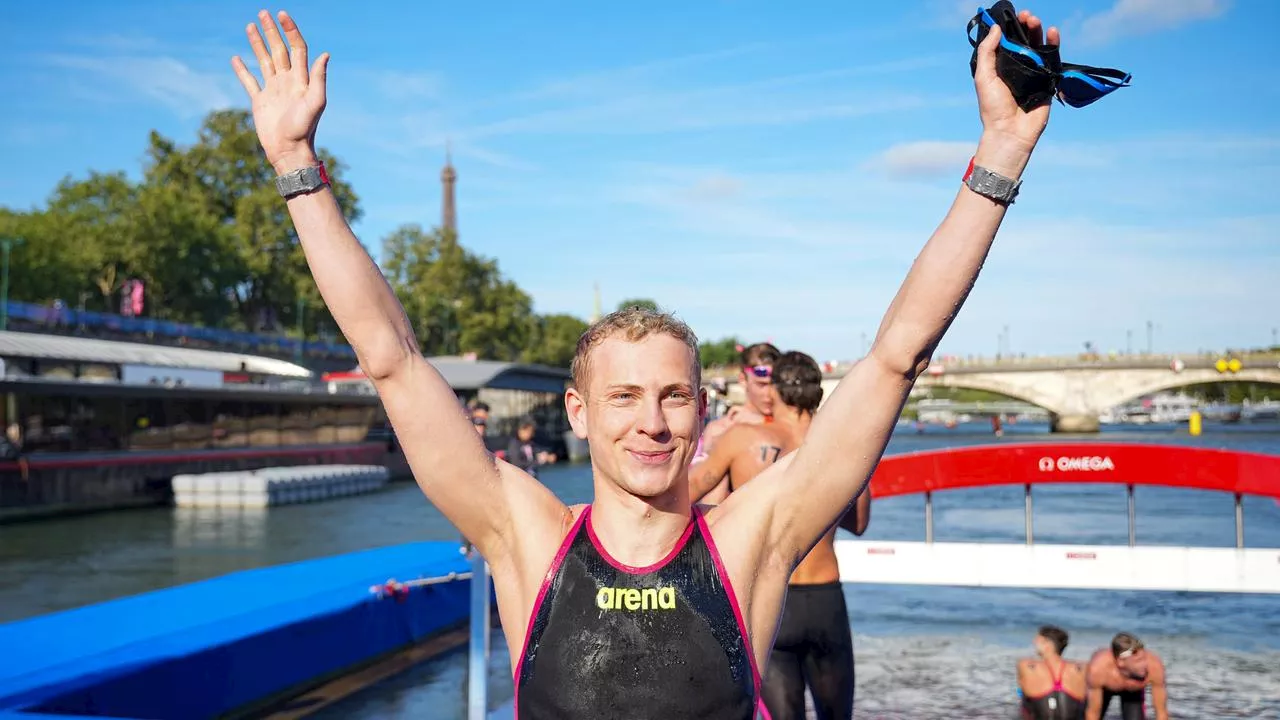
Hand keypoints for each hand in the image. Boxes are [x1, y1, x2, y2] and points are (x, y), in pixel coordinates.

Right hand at [231, 10, 328, 173]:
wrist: (289, 150)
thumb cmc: (304, 129)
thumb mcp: (315, 102)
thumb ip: (318, 78)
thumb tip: (325, 54)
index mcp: (301, 79)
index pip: (297, 48)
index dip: (290, 31)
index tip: (282, 15)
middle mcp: (287, 81)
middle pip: (279, 50)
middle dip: (272, 31)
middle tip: (263, 13)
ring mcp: (273, 90)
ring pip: (264, 61)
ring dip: (258, 43)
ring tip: (250, 26)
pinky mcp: (260, 101)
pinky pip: (249, 81)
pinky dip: (242, 69)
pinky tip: (236, 58)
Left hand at [972, 9, 1059, 169]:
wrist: (1010, 131)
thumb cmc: (993, 108)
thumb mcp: (984, 77)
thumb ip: (987, 52)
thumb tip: (995, 29)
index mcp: (1001, 68)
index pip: (1008, 43)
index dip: (1011, 29)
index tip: (1012, 17)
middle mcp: (1018, 69)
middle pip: (1025, 42)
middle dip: (1026, 28)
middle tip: (1027, 17)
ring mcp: (1035, 74)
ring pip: (1040, 48)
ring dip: (1039, 33)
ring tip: (1036, 22)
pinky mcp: (1048, 81)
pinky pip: (1053, 60)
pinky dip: (1054, 46)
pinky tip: (1053, 33)